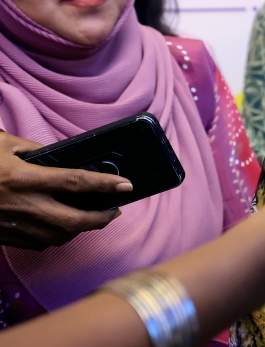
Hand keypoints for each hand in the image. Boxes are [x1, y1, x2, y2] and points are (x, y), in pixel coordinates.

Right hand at [0, 133, 130, 249]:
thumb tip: (55, 156)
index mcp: (24, 178)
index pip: (76, 182)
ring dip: (80, 230)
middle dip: (101, 218)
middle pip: (74, 221)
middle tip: (114, 210)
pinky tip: (61, 227)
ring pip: (57, 237)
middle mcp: (21, 205)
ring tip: (92, 218)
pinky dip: (55, 238)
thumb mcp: (2, 143)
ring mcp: (11, 225)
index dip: (106, 185)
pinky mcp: (1, 236)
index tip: (127, 186)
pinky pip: (36, 244)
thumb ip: (33, 149)